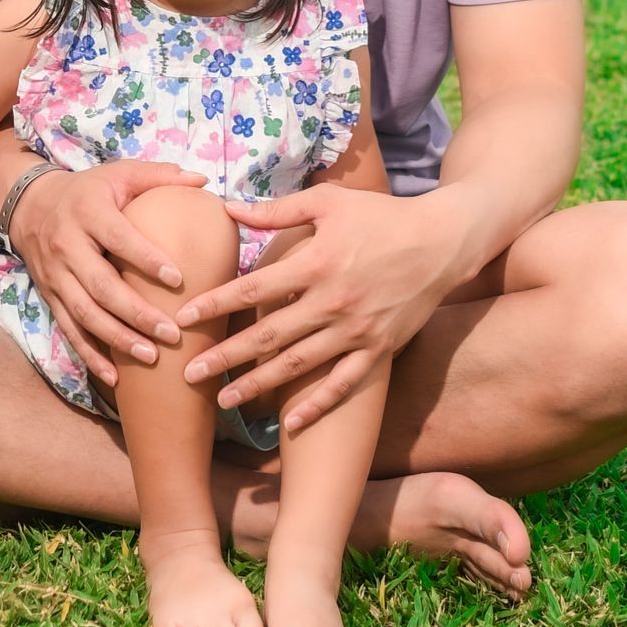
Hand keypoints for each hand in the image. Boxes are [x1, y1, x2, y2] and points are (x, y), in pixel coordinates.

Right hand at [7, 160, 204, 384]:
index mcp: (88, 212)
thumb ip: (159, 176)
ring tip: (151, 356)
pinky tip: (114, 377)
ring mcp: (56, 275)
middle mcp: (67, 245)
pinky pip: (69, 330)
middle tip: (172, 333)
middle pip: (101, 285)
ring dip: (117, 338)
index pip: (117, 238)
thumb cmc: (88, 191)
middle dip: (136, 313)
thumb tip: (201, 179)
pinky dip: (90, 355)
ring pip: (84, 313)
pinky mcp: (50, 296)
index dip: (145, 259)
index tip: (178, 278)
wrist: (31, 205)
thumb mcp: (119, 174)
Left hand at [178, 184, 462, 432]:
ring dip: (259, 384)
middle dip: (225, 357)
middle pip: (269, 335)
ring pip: (299, 365)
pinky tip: (290, 424)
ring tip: (223, 401)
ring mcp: (358, 330)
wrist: (443, 242)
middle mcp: (334, 302)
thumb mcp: (328, 203)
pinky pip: (344, 384)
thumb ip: (277, 210)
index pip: (253, 288)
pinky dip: (317, 406)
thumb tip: (228, 207)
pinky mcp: (379, 349)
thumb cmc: (381, 216)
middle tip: (187, 375)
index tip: (182, 319)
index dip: (215, 304)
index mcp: (317, 263)